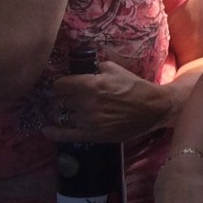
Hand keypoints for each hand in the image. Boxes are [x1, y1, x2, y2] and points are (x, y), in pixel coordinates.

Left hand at [43, 58, 169, 142]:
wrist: (154, 108)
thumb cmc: (136, 87)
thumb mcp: (116, 69)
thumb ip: (96, 68)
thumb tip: (84, 70)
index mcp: (91, 85)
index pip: (59, 85)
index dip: (61, 86)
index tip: (64, 87)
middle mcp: (87, 103)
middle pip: (60, 101)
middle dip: (63, 99)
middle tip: (69, 99)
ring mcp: (89, 121)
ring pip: (62, 116)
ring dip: (63, 113)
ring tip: (67, 112)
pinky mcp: (93, 135)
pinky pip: (65, 135)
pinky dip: (54, 132)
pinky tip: (48, 129)